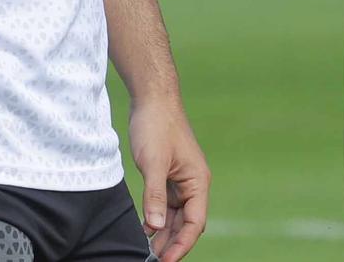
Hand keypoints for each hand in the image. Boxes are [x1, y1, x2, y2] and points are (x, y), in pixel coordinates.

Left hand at [128, 97, 208, 260]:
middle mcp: (193, 183)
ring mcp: (181, 179)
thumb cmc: (156, 125)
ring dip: (164, 231)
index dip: (182, 244)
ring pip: (176, 214)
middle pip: (187, 222)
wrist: (152, 97)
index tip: (166, 260)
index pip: (195, 222)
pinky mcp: (169, 174)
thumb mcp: (153, 162)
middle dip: (172, 242)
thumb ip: (154, 195)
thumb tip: (154, 225)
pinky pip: (167, 202)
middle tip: (154, 259)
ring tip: (150, 250)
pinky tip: (146, 227)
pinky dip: (158, 216)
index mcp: (198, 181)